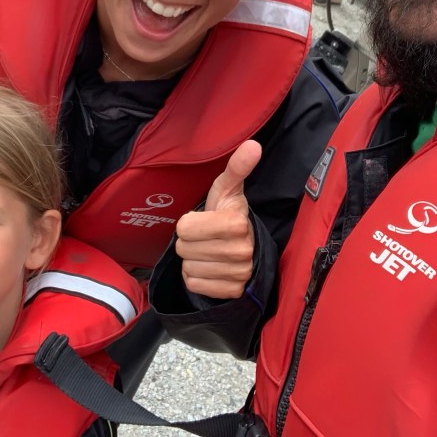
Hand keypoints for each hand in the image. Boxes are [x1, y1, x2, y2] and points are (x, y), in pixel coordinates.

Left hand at [175, 140, 260, 298]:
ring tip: (209, 252)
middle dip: (190, 242)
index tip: (204, 221)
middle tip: (206, 237)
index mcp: (236, 223)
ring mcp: (238, 274)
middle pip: (184, 249)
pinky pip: (195, 285)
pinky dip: (197, 277)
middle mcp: (241, 251)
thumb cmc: (227, 215)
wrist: (244, 247)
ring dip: (193, 260)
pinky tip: (210, 267)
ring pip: (189, 268)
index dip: (188, 223)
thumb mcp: (227, 189)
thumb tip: (253, 145)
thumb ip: (236, 167)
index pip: (184, 228)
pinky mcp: (232, 292)